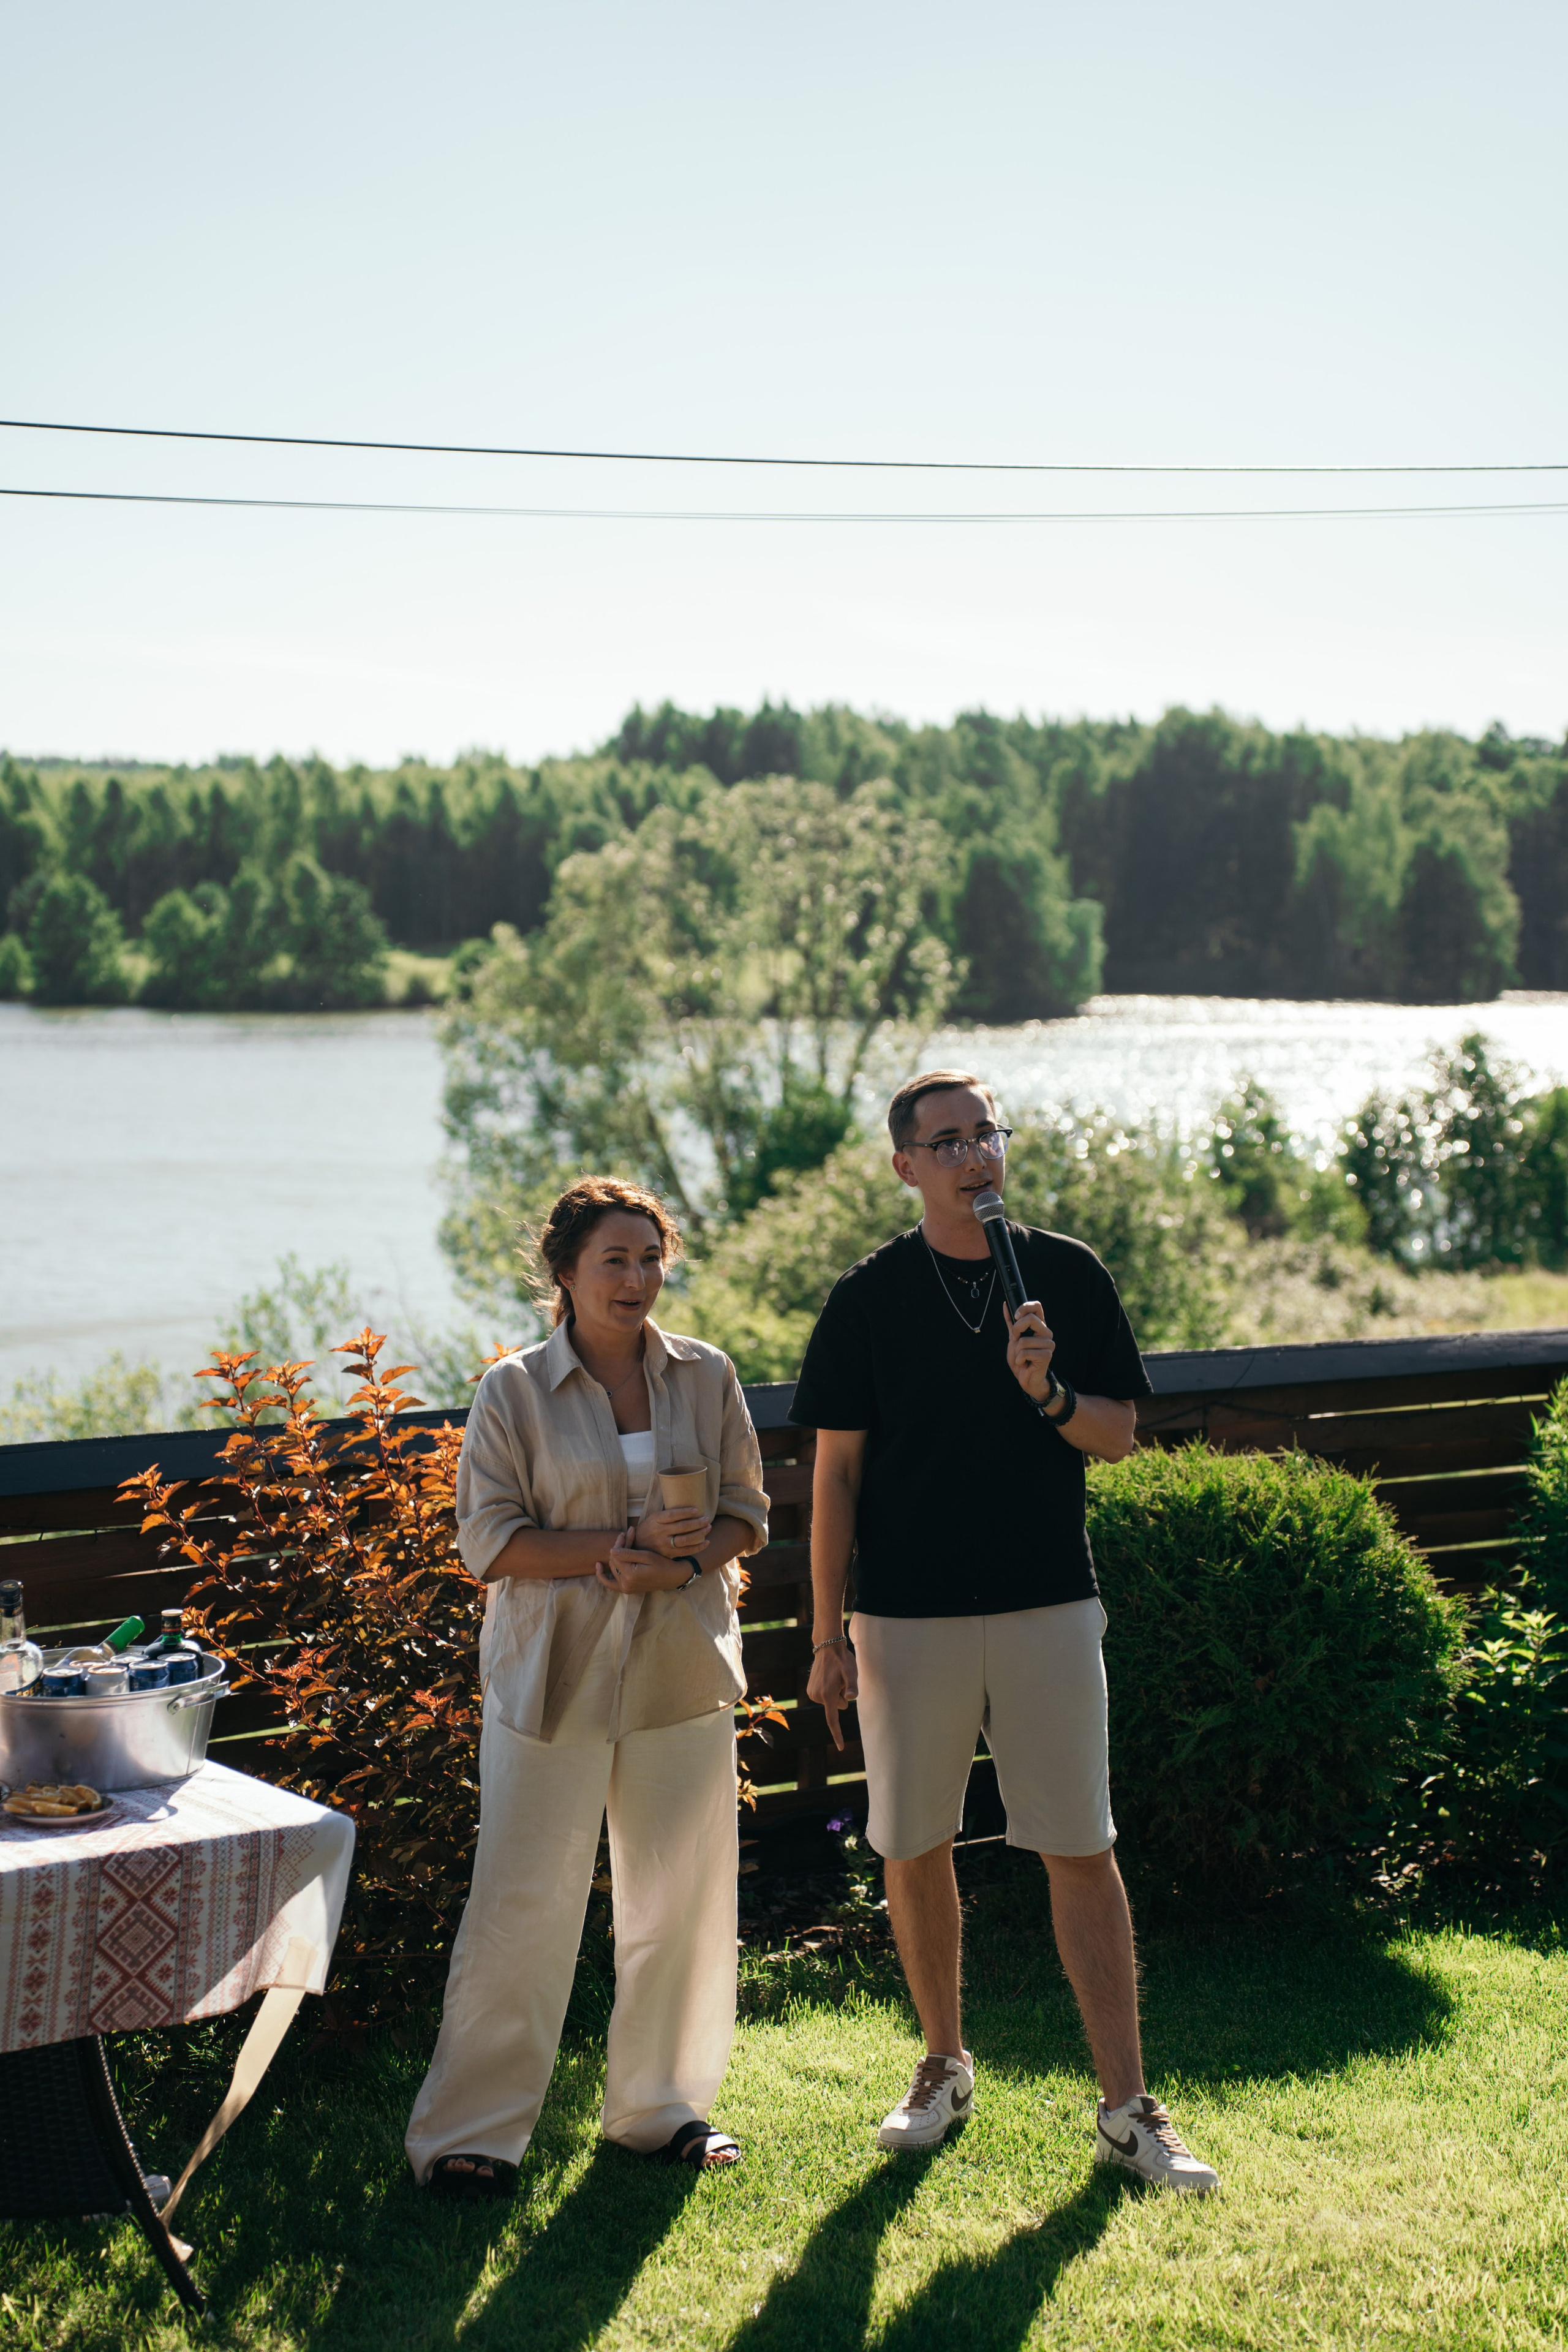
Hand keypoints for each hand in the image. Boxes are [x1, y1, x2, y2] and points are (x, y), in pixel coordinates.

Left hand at [596, 1527, 697, 1594]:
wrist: (673, 1577)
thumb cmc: (663, 1564)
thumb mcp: (646, 1556)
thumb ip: (628, 1554)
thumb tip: (611, 1550)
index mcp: (630, 1575)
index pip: (616, 1555)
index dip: (620, 1542)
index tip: (629, 1531)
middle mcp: (625, 1584)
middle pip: (614, 1561)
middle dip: (619, 1546)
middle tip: (628, 1533)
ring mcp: (625, 1588)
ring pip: (613, 1567)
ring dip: (617, 1555)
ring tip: (624, 1541)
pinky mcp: (626, 1589)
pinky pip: (609, 1584)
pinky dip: (603, 1576)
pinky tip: (598, 1566)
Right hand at [631, 1502, 712, 1558]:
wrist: (637, 1546)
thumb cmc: (649, 1528)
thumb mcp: (653, 1517)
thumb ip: (668, 1514)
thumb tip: (688, 1508)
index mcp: (656, 1520)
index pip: (672, 1515)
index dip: (685, 1512)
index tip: (697, 1510)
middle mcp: (660, 1532)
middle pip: (682, 1527)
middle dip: (697, 1523)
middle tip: (707, 1519)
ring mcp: (664, 1545)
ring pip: (685, 1540)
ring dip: (700, 1533)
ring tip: (708, 1528)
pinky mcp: (668, 1554)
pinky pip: (686, 1551)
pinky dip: (698, 1547)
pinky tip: (706, 1542)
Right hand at [807, 1637, 858, 1751]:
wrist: (827, 1648)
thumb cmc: (843, 1660)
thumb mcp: (851, 1672)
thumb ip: (852, 1686)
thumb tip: (851, 1699)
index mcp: (828, 1695)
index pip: (833, 1720)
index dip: (837, 1734)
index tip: (840, 1747)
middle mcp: (817, 1696)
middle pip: (837, 1708)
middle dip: (842, 1698)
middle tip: (841, 1680)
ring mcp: (812, 1693)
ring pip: (831, 1703)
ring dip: (835, 1693)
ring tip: (834, 1677)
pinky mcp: (810, 1691)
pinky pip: (824, 1698)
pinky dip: (829, 1691)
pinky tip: (828, 1678)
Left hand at [1004, 1297, 1055, 1405]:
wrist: (1026, 1379)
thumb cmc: (1021, 1359)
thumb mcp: (1013, 1339)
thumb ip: (1011, 1324)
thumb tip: (1005, 1305)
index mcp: (1039, 1326)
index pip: (1037, 1306)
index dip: (1024, 1307)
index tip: (1015, 1316)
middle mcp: (1046, 1332)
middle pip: (1030, 1319)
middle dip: (1016, 1331)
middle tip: (1016, 1342)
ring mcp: (1048, 1343)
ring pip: (1023, 1340)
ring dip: (1017, 1351)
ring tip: (1023, 1357)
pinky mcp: (1047, 1355)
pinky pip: (1025, 1352)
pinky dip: (1020, 1359)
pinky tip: (1026, 1363)